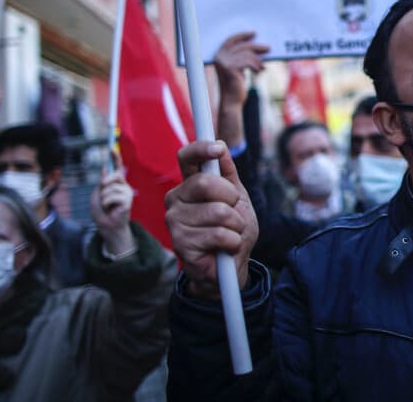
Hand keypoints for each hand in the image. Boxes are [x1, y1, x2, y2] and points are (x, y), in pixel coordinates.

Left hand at [90, 150, 134, 254]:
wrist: (107, 226)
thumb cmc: (102, 211)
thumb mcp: (97, 193)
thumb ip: (102, 181)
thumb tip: (104, 167)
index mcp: (116, 183)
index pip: (117, 167)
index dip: (115, 157)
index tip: (111, 148)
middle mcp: (123, 186)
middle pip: (114, 175)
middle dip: (105, 182)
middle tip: (102, 191)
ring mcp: (127, 193)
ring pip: (109, 188)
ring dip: (103, 198)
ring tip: (106, 206)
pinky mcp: (127, 201)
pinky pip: (112, 197)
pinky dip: (106, 203)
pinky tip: (110, 209)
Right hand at [165, 141, 258, 300]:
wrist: (231, 266)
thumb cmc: (231, 230)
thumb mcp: (237, 198)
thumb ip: (228, 173)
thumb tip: (221, 146)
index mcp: (188, 185)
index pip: (186, 158)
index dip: (201, 149)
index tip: (218, 148)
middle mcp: (176, 200)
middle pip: (205, 183)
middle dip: (231, 198)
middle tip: (233, 212)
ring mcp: (175, 222)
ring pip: (218, 211)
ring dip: (235, 224)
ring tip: (230, 233)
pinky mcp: (181, 243)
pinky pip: (219, 234)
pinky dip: (233, 241)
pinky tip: (226, 247)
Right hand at [214, 32, 268, 106]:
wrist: (232, 102)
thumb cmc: (236, 86)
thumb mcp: (238, 68)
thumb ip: (242, 57)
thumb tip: (258, 46)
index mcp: (218, 55)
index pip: (231, 40)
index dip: (242, 35)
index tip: (254, 33)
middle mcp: (219, 57)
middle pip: (242, 46)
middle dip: (257, 46)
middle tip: (269, 48)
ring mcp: (224, 62)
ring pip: (248, 54)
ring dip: (258, 61)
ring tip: (263, 68)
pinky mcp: (231, 68)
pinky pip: (249, 61)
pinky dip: (257, 66)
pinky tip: (260, 72)